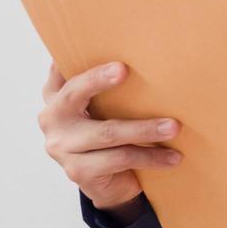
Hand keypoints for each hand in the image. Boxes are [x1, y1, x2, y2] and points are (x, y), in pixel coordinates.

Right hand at [38, 60, 183, 210]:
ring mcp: (61, 147)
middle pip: (74, 94)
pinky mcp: (78, 171)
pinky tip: (172, 157)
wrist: (109, 183)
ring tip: (173, 127)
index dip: (72, 56)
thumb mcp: (106, 106)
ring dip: (145, 129)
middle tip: (123, 69)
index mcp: (57, 95)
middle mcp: (53, 118)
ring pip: (108, 133)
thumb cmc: (111, 133)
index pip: (61, 70)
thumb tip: (147, 52)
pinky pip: (121, 158)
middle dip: (98, 79)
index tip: (94, 44)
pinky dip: (151, 156)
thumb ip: (109, 84)